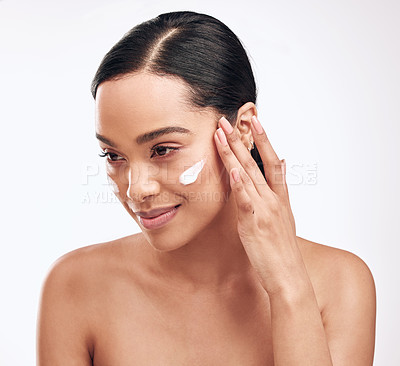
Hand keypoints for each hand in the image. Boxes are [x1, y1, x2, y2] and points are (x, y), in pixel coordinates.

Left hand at [214, 115, 308, 295]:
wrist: (289, 276)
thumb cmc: (281, 249)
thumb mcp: (285, 217)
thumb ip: (279, 192)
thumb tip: (281, 166)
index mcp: (280, 198)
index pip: (272, 161)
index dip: (263, 140)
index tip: (255, 121)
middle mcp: (273, 199)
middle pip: (256, 163)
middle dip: (240, 140)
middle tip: (226, 120)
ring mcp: (265, 210)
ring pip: (248, 176)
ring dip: (234, 153)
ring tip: (222, 134)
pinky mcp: (255, 224)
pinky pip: (246, 201)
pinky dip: (240, 184)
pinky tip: (233, 169)